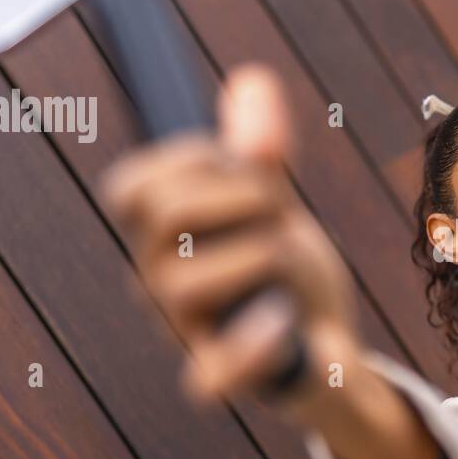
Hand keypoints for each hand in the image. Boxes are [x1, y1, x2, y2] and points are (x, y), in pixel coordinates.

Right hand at [99, 64, 360, 405]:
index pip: (133, 185)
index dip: (194, 159)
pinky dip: (245, 349)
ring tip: (289, 264)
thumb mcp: (275, 198)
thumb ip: (259, 144)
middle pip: (164, 215)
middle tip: (281, 209)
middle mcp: (155, 279)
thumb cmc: (283, 265)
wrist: (324, 339)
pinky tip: (279, 321)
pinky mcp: (218, 375)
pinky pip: (204, 378)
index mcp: (159, 233)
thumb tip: (253, 80)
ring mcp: (181, 329)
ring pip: (185, 281)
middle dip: (241, 195)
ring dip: (261, 255)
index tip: (248, 164)